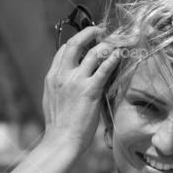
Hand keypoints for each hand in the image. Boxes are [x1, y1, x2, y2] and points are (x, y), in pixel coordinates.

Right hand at [41, 25, 120, 151]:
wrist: (61, 141)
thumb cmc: (58, 125)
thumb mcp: (51, 100)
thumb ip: (60, 85)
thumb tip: (69, 78)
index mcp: (52, 77)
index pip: (64, 50)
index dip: (78, 42)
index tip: (88, 41)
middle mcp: (63, 75)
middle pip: (75, 43)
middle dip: (90, 32)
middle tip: (101, 31)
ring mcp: (76, 81)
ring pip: (94, 52)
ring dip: (107, 45)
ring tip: (116, 45)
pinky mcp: (90, 90)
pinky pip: (105, 68)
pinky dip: (114, 58)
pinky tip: (121, 55)